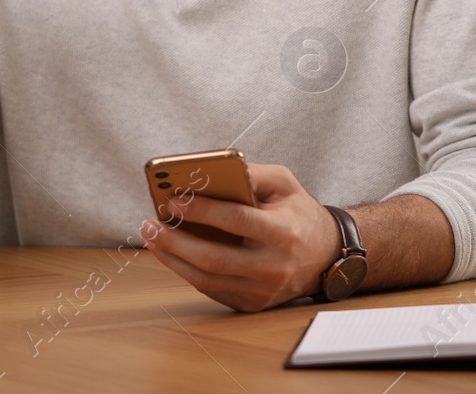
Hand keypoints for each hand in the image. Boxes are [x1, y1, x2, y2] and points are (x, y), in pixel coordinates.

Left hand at [141, 163, 339, 312]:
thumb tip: (210, 172)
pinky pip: (212, 289)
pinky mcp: (253, 304)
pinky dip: (187, 271)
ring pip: (207, 279)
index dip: (203, 210)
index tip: (174, 201)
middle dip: (175, 240)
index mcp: (283, 233)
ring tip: (152, 236)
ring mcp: (263, 291)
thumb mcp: (284, 183)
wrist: (325, 256)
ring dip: (173, 258)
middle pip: (214, 258)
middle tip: (150, 223)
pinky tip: (171, 252)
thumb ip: (251, 173)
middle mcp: (273, 267)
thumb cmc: (298, 213)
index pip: (237, 220)